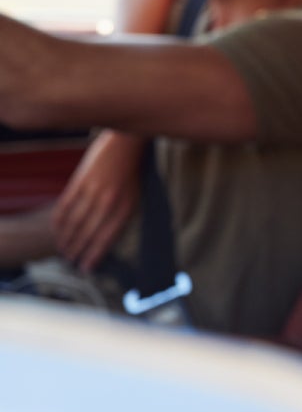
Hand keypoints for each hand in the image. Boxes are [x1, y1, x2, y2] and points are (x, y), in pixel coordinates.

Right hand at [51, 130, 144, 271]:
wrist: (125, 143)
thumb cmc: (132, 171)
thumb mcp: (134, 195)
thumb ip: (120, 215)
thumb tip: (104, 237)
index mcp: (126, 208)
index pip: (107, 238)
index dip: (95, 255)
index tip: (86, 268)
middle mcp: (109, 202)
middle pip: (88, 234)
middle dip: (78, 250)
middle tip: (71, 261)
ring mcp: (93, 192)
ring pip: (74, 223)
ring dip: (66, 239)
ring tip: (63, 250)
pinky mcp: (80, 181)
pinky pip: (65, 206)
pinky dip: (59, 221)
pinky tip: (57, 230)